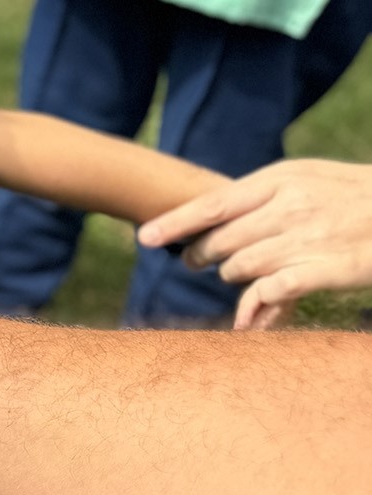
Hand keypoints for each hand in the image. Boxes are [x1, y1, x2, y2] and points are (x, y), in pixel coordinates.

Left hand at [138, 159, 371, 328]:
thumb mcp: (308, 179)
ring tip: (243, 274)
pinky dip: (256, 305)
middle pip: (219, 242)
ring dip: (234, 277)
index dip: (174, 224)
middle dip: (202, 256)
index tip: (144, 238)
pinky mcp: (329, 269)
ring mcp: (309, 238)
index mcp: (281, 180)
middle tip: (198, 261)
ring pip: (240, 268)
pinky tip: (251, 314)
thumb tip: (210, 222)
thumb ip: (261, 198)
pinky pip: (272, 290)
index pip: (213, 205)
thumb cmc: (352, 195)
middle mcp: (290, 207)